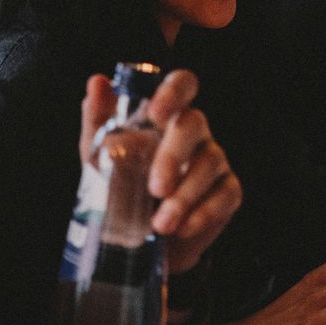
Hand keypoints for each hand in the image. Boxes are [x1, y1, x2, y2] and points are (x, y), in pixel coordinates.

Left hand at [81, 70, 241, 275]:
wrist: (134, 242)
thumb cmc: (118, 189)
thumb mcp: (100, 157)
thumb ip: (99, 120)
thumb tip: (97, 82)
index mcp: (165, 117)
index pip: (182, 84)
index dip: (174, 92)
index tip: (155, 113)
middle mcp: (194, 133)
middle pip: (195, 123)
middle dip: (173, 156)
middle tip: (154, 189)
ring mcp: (214, 160)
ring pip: (211, 161)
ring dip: (185, 195)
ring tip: (160, 224)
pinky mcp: (228, 191)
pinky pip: (226, 194)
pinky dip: (204, 213)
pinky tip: (182, 228)